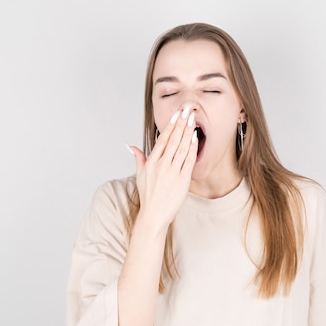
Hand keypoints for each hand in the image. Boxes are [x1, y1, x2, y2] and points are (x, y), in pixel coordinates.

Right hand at [128, 105, 197, 230]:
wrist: (154, 214)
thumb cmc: (148, 195)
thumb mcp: (140, 175)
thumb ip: (138, 158)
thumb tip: (131, 146)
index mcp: (151, 163)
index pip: (162, 139)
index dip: (170, 125)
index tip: (176, 115)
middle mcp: (161, 165)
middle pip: (173, 140)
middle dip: (181, 124)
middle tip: (188, 111)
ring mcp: (172, 172)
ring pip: (182, 148)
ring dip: (188, 132)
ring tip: (193, 120)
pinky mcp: (182, 180)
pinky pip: (189, 160)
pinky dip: (192, 148)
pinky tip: (195, 138)